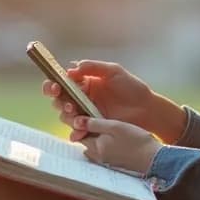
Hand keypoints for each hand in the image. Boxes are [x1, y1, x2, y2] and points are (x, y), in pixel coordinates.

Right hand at [41, 60, 186, 141]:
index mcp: (84, 83)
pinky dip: (75, 132)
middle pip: (59, 100)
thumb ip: (93, 67)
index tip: (54, 86)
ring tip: (76, 114)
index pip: (61, 82)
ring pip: (65, 116)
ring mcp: (86, 114)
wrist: (146, 109)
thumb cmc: (131, 88)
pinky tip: (79, 130)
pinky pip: (77, 132)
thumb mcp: (114, 71)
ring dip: (66, 115)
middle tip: (67, 102)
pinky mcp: (92, 128)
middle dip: (58, 101)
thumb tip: (72, 68)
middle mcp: (81, 98)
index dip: (53, 84)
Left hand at [75, 116, 162, 174]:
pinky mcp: (113, 164)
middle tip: (99, 120)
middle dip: (88, 131)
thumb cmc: (136, 141)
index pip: (77, 134)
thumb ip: (94, 123)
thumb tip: (75, 121)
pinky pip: (103, 152)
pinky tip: (116, 139)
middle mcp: (97, 157)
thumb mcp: (115, 126)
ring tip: (109, 129)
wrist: (154, 159)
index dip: (80, 123)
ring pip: (94, 147)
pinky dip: (105, 144)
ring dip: (97, 138)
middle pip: (85, 141)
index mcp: (94, 147)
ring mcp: (105, 162)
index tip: (87, 114)